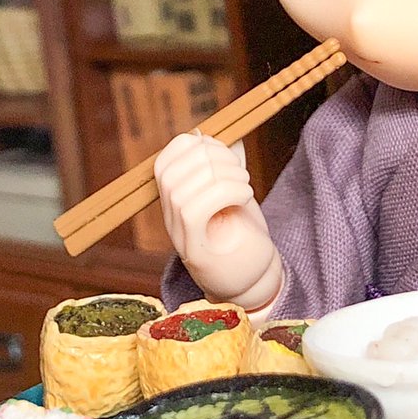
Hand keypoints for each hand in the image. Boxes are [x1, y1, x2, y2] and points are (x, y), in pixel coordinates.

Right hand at [153, 132, 281, 309]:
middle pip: (170, 172)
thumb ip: (225, 168)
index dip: (191, 146)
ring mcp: (179, 237)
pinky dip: (224, 192)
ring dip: (223, 175)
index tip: (222, 152)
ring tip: (245, 185)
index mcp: (174, 200)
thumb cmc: (243, 235)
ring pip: (182, 189)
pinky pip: (193, 210)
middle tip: (240, 172)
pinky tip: (244, 197)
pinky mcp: (196, 252)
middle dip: (211, 158)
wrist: (254, 282)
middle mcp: (169, 218)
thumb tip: (230, 136)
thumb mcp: (234, 194)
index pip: (164, 161)